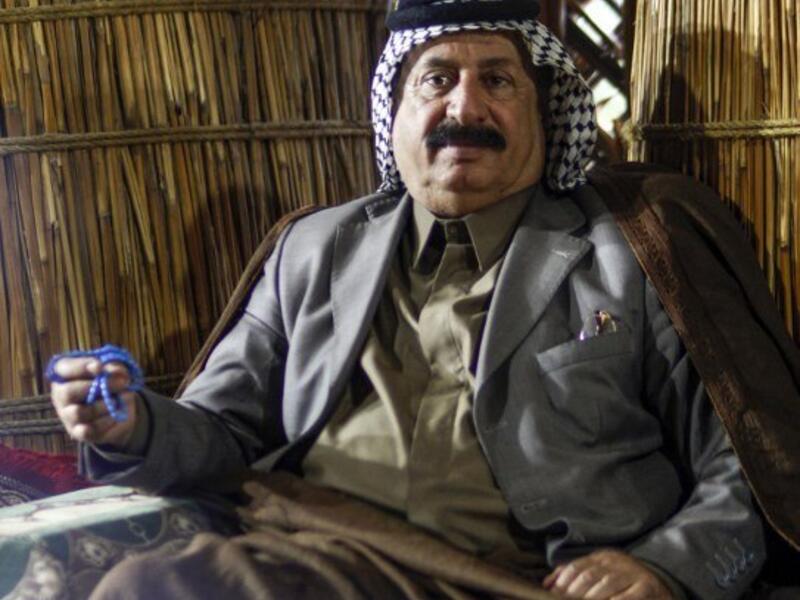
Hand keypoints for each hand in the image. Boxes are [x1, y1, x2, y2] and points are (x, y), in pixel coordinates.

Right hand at [50, 357, 137, 447]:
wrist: (121, 407)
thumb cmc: (113, 381)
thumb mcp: (115, 369)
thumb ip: (115, 367)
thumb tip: (116, 371)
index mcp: (66, 374)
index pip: (62, 368)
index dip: (80, 366)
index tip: (99, 366)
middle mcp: (61, 395)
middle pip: (67, 392)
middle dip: (96, 387)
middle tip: (122, 383)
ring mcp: (67, 415)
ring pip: (79, 413)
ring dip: (105, 405)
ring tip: (120, 399)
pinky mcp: (78, 432)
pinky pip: (87, 431)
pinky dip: (105, 422)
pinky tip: (115, 415)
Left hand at [543, 549, 675, 598]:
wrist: (660, 583)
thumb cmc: (622, 581)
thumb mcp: (599, 572)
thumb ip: (573, 575)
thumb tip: (547, 584)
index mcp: (602, 557)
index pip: (577, 567)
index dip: (564, 582)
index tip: (554, 595)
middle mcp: (616, 562)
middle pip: (589, 576)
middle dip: (574, 593)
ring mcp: (632, 573)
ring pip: (607, 584)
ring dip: (592, 598)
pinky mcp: (647, 586)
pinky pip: (630, 595)